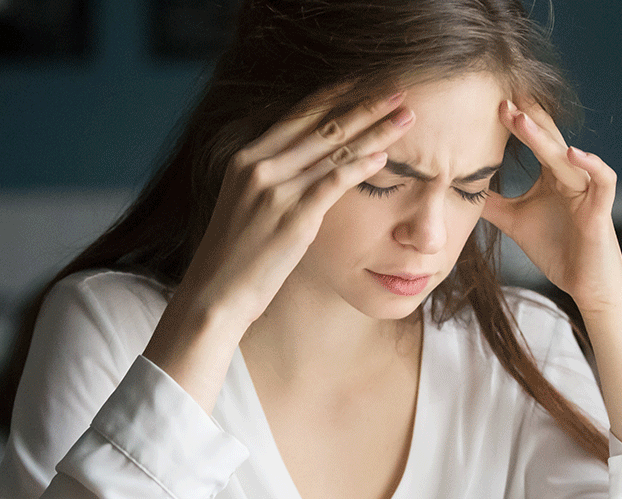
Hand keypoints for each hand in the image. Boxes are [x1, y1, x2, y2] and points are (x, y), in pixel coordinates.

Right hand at [175, 89, 415, 326]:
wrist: (215, 292)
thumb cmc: (234, 255)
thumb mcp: (244, 204)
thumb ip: (271, 179)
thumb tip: (305, 164)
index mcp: (246, 158)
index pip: (299, 116)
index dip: (336, 96)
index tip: (366, 83)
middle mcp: (260, 167)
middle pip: (323, 126)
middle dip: (365, 105)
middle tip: (399, 90)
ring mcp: (275, 191)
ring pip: (335, 150)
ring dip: (376, 131)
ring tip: (406, 117)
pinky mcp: (293, 218)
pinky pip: (334, 183)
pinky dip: (361, 166)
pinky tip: (385, 156)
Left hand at [481, 99, 621, 314]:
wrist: (586, 285)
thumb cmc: (557, 249)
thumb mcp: (514, 221)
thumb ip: (491, 203)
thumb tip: (458, 187)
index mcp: (552, 175)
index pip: (534, 139)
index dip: (516, 121)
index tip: (491, 102)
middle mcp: (571, 175)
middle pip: (549, 139)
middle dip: (526, 118)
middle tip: (501, 98)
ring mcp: (588, 190)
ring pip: (567, 156)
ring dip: (544, 137)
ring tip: (521, 118)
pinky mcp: (601, 209)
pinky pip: (603, 180)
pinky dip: (591, 164)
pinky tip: (571, 153)